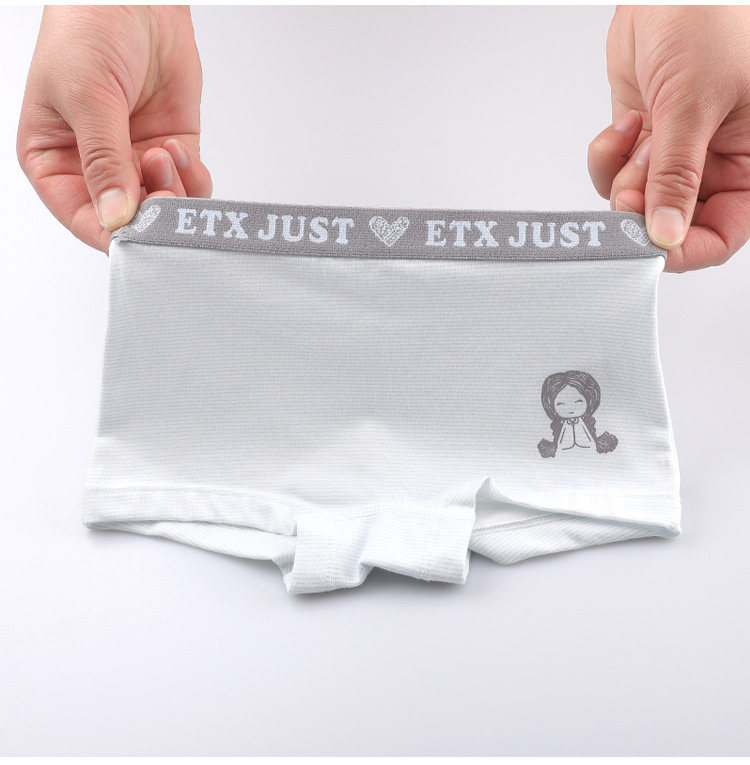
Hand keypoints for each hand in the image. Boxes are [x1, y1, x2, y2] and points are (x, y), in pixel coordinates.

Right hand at [17, 5, 211, 252]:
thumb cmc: (88, 30)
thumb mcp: (86, 96)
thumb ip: (103, 160)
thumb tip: (116, 217)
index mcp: (55, 161)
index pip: (84, 218)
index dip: (113, 235)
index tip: (138, 238)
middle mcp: (97, 168)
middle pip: (130, 220)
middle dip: (150, 213)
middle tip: (162, 195)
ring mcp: (137, 160)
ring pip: (164, 207)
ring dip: (172, 191)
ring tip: (164, 152)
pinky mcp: (173, 148)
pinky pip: (190, 185)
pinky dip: (193, 178)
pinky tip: (178, 148)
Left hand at [588, 6, 749, 270]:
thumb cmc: (710, 19)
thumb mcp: (696, 104)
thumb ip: (676, 176)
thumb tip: (665, 235)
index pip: (722, 233)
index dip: (686, 249)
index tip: (649, 249)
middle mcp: (714, 164)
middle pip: (672, 223)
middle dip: (644, 212)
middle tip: (629, 192)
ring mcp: (675, 154)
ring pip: (636, 202)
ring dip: (625, 178)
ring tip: (639, 134)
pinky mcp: (641, 140)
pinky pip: (613, 174)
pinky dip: (608, 156)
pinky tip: (625, 122)